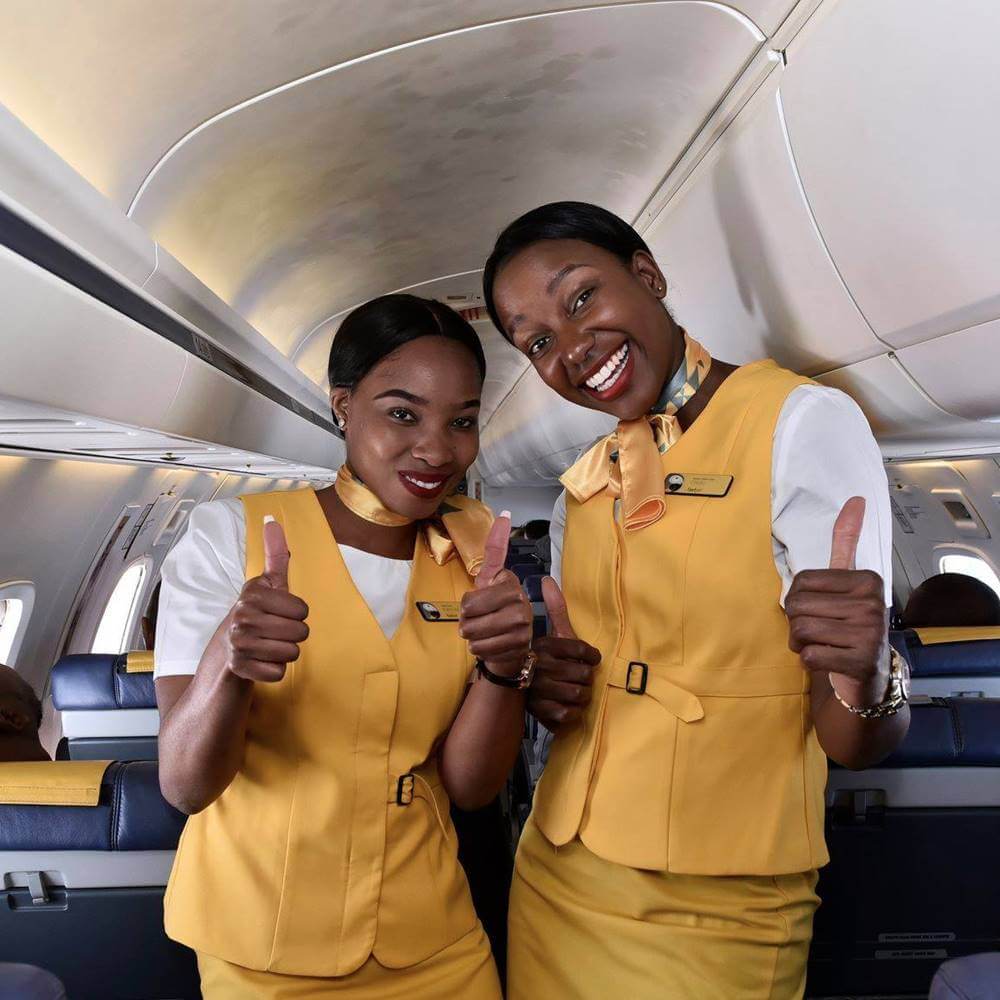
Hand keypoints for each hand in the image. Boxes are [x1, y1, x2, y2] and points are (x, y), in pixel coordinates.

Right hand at [224, 517, 309, 682]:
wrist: (224, 659)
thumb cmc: (255, 619)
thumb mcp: (267, 587)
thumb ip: (276, 556)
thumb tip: (272, 519)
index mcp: (252, 592)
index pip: (302, 609)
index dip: (298, 615)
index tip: (280, 614)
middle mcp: (241, 614)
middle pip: (300, 632)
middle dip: (293, 637)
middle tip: (274, 635)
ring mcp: (237, 641)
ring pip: (292, 653)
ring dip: (284, 654)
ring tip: (267, 648)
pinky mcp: (238, 667)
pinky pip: (279, 672)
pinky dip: (274, 672)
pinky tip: (259, 664)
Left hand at [459, 512, 532, 675]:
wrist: (510, 647)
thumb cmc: (495, 610)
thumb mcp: (490, 579)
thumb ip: (495, 550)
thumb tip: (506, 515)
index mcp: (510, 581)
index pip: (475, 590)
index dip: (467, 602)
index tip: (477, 594)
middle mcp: (520, 599)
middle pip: (469, 612)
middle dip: (466, 622)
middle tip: (476, 622)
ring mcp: (522, 623)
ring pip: (474, 631)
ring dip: (472, 637)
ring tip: (483, 634)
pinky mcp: (519, 644)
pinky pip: (482, 648)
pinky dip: (480, 650)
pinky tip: (490, 645)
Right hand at [526, 577, 600, 731]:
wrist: (523, 692)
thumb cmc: (547, 660)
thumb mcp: (554, 634)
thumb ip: (556, 609)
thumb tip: (547, 578)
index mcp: (543, 644)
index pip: (581, 650)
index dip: (591, 657)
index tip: (590, 660)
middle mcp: (538, 664)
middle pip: (583, 674)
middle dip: (586, 678)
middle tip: (578, 677)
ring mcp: (537, 689)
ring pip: (578, 694)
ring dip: (582, 695)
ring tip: (575, 691)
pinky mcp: (539, 711)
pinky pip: (569, 713)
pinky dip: (573, 711)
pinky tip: (568, 705)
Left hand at [785, 497, 888, 706]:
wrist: (870, 676)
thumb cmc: (850, 625)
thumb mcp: (848, 582)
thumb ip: (846, 542)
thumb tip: (855, 499)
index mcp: (867, 580)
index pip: (800, 581)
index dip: (797, 599)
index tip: (821, 608)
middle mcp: (872, 604)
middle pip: (796, 606)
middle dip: (797, 623)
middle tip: (820, 631)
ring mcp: (869, 633)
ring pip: (800, 630)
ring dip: (800, 642)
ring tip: (822, 645)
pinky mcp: (861, 661)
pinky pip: (808, 656)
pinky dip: (808, 661)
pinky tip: (829, 661)